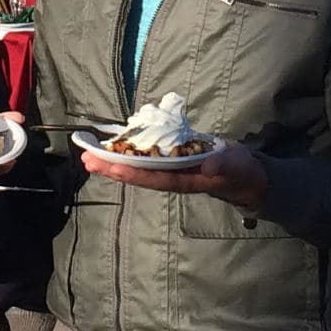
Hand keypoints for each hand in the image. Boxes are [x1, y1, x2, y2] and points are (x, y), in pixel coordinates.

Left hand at [78, 141, 266, 209]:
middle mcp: (173, 177)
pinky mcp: (169, 161)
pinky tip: (110, 149)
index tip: (112, 167)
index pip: (156, 178)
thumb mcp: (236, 166)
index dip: (134, 173)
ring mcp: (169, 170)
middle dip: (113, 168)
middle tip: (87, 160)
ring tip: (89, 156)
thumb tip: (207, 167)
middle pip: (139, 175)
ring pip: (137, 167)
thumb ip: (224, 165)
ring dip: (113, 162)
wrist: (243, 174)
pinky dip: (127, 154)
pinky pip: (144, 159)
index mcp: (187, 181)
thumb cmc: (239, 170)